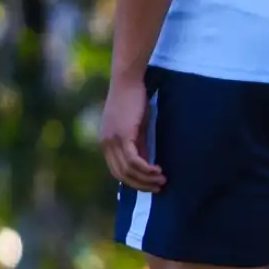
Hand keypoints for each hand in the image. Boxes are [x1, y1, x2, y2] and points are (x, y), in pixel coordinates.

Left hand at [100, 74, 164, 191]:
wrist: (127, 81)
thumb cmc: (133, 100)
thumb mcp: (135, 126)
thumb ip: (138, 144)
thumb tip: (146, 162)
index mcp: (106, 143)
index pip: (117, 171)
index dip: (134, 181)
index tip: (151, 185)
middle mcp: (106, 144)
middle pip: (121, 175)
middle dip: (141, 184)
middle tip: (159, 187)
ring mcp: (112, 141)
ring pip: (128, 170)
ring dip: (146, 179)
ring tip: (162, 180)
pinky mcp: (123, 135)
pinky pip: (133, 160)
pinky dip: (145, 169)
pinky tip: (157, 170)